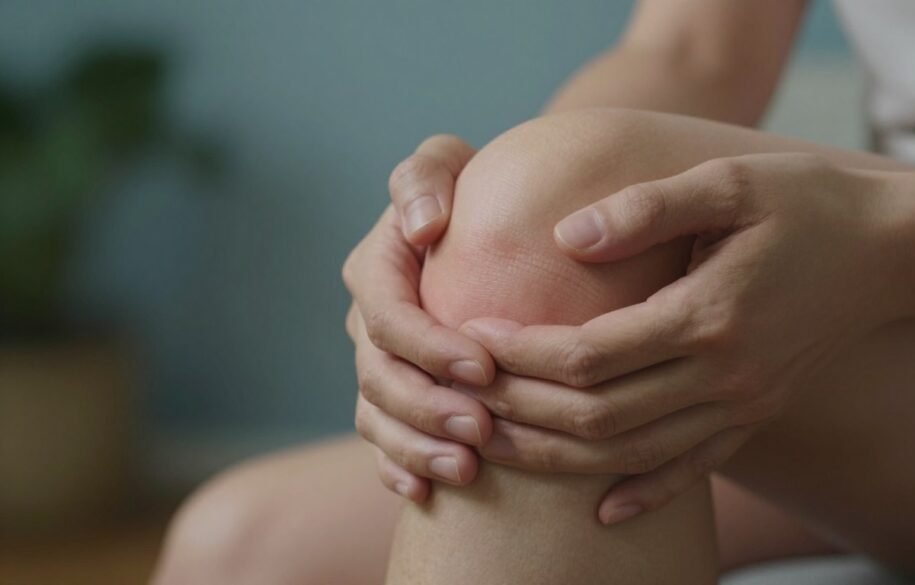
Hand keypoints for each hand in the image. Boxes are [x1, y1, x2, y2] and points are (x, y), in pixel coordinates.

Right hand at [343, 135, 494, 501]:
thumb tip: (422, 226)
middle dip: (427, 408)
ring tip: (466, 470)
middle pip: (380, 376)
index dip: (429, 347)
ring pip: (379, 417)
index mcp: (376, 268)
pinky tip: (424, 492)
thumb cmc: (474, 191)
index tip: (484, 367)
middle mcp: (368, 320)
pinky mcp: (391, 397)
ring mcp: (376, 362)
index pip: (389, 315)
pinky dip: (399, 466)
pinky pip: (381, 441)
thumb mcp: (450, 163)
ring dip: (417, 447)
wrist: (486, 232)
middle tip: (480, 431)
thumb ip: (428, 176)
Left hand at [457, 153, 908, 523]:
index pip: (589, 355)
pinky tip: (600, 511)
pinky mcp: (755, 416)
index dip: (520, 352)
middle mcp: (725, 375)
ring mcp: (743, 404)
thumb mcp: (728, 183)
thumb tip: (565, 238)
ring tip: (494, 445)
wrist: (890, 251)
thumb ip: (646, 208)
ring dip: (557, 458)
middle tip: (461, 395)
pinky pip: (692, 471)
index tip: (469, 334)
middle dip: (520, 411)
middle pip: (599, 416)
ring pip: (633, 455)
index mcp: (708, 315)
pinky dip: (643, 493)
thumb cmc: (805, 204)